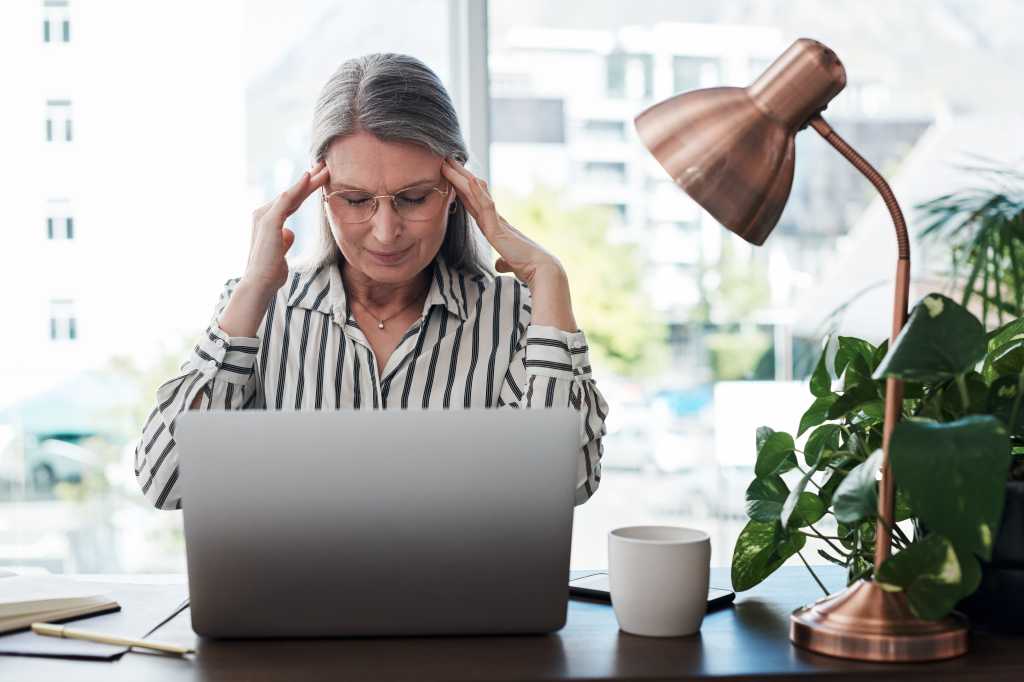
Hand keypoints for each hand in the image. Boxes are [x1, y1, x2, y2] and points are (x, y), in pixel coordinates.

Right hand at [243, 160, 329, 291]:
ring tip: (325, 169)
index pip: (291, 202)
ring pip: (291, 193)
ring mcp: (265, 216)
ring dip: (309, 180)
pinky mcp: (269, 221)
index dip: (305, 190)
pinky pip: (286, 200)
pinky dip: (297, 187)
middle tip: (325, 166)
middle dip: (309, 180)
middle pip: (292, 194)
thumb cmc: (270, 272)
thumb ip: (284, 240)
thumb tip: (289, 233)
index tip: (320, 179)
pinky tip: (308, 177)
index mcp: (268, 221)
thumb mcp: (280, 253)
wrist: (259, 283)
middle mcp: (263, 214)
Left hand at [442, 158, 564, 287]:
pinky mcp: (498, 229)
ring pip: (476, 195)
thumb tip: (499, 264)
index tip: (454, 180)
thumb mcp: (511, 263)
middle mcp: (496, 221)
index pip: (476, 206)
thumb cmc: (529, 267)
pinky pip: (486, 206)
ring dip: (462, 178)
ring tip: (449, 162)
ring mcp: (497, 222)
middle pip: (473, 195)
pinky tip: (469, 180)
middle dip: (459, 178)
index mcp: (497, 229)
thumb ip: (504, 261)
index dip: (465, 192)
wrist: (541, 271)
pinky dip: (477, 192)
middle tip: (447, 161)